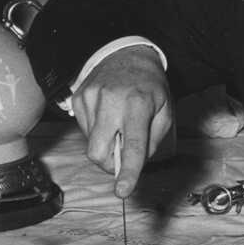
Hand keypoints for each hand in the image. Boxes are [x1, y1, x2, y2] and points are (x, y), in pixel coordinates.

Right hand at [71, 45, 172, 196]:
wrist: (125, 54)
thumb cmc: (149, 85)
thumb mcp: (165, 110)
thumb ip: (152, 140)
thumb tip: (135, 164)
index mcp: (138, 104)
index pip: (132, 145)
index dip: (127, 171)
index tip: (122, 190)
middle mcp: (111, 101)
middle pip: (98, 152)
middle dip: (109, 164)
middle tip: (121, 156)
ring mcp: (90, 99)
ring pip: (90, 144)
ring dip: (105, 144)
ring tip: (117, 123)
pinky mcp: (78, 99)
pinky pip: (84, 130)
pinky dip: (97, 131)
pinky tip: (107, 115)